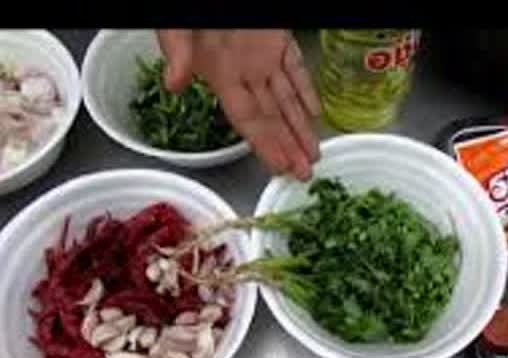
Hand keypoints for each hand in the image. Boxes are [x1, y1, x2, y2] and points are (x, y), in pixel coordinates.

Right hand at [157, 29, 320, 180]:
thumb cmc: (193, 3)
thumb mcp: (177, 25)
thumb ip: (177, 51)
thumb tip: (174, 86)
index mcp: (220, 72)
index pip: (247, 120)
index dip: (264, 146)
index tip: (279, 168)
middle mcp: (244, 70)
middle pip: (270, 119)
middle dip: (287, 147)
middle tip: (303, 173)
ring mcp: (262, 55)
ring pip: (286, 99)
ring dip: (300, 127)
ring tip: (313, 154)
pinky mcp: (277, 37)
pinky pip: (295, 68)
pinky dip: (306, 90)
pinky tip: (315, 112)